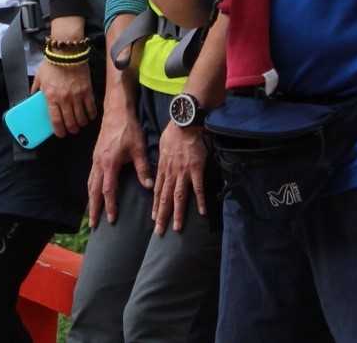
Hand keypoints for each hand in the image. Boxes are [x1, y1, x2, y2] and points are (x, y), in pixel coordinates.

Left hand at [34, 55, 96, 136]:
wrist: (67, 51)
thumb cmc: (52, 63)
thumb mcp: (39, 77)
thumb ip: (36, 89)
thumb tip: (32, 97)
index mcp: (51, 97)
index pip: (55, 120)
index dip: (59, 131)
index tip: (61, 134)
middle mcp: (64, 99)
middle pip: (70, 122)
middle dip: (71, 129)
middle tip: (71, 130)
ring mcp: (77, 96)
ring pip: (81, 118)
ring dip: (81, 124)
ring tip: (80, 124)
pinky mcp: (87, 91)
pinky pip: (91, 108)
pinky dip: (91, 115)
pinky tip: (89, 116)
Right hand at [86, 93, 150, 226]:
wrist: (116, 111)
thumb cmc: (129, 129)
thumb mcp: (138, 149)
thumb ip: (143, 169)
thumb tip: (148, 187)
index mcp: (109, 163)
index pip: (108, 190)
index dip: (110, 206)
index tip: (112, 219)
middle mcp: (99, 163)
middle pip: (93, 190)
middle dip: (94, 208)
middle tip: (93, 224)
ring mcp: (95, 159)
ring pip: (90, 183)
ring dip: (91, 199)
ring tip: (92, 213)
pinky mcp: (96, 155)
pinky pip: (91, 175)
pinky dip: (91, 188)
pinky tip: (94, 192)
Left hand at [151, 118, 208, 234]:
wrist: (184, 124)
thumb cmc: (173, 134)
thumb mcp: (162, 148)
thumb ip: (162, 162)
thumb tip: (160, 170)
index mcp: (163, 169)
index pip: (157, 191)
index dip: (155, 206)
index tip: (154, 218)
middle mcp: (171, 173)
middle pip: (165, 198)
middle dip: (162, 216)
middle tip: (160, 231)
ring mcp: (183, 172)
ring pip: (179, 197)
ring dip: (178, 213)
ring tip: (177, 227)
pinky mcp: (196, 170)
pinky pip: (198, 188)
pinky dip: (200, 201)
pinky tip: (202, 212)